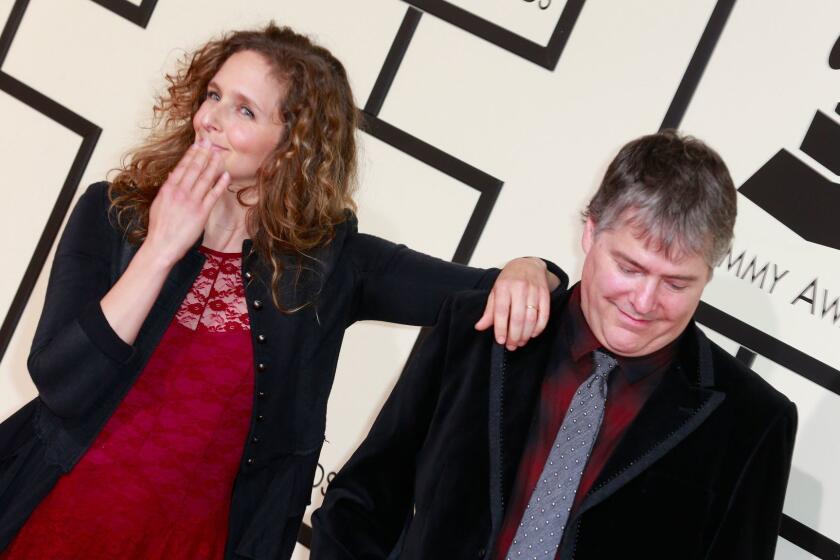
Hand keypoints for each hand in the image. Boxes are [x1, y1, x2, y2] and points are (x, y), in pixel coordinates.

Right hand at [144, 140, 229, 264]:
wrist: (162, 245)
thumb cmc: (159, 227)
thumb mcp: (158, 203)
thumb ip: (167, 189)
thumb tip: (172, 176)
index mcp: (168, 189)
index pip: (182, 167)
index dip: (192, 154)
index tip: (198, 144)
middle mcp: (180, 192)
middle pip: (195, 168)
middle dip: (204, 154)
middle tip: (211, 143)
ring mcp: (192, 201)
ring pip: (205, 178)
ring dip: (213, 165)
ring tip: (220, 155)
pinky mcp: (202, 212)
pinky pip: (213, 194)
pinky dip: (220, 184)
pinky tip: (225, 175)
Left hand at [474, 257, 557, 350]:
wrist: (528, 264)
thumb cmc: (509, 280)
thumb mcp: (495, 292)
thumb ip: (489, 311)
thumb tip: (480, 327)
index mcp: (503, 287)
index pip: (501, 311)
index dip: (501, 328)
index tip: (500, 341)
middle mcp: (519, 288)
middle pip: (518, 317)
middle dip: (514, 335)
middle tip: (511, 346)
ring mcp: (533, 290)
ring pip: (531, 318)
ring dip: (526, 334)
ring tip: (520, 342)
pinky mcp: (545, 294)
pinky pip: (544, 314)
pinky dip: (539, 327)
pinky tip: (532, 334)